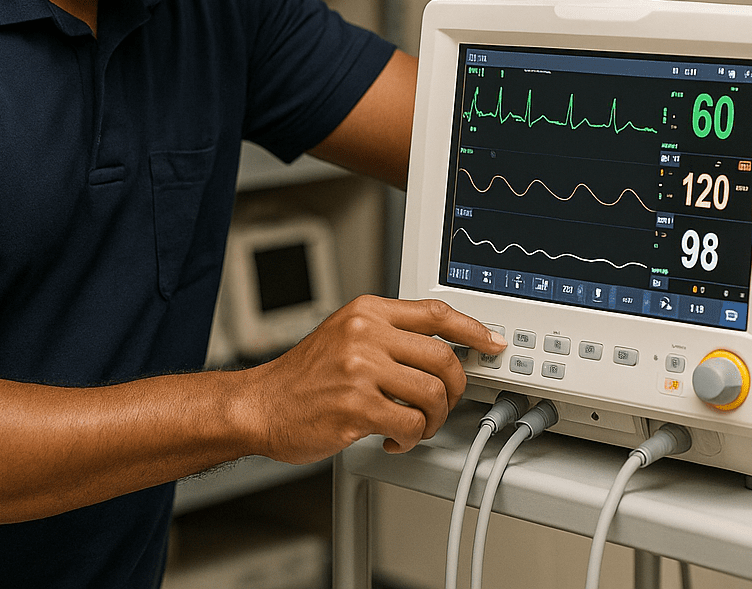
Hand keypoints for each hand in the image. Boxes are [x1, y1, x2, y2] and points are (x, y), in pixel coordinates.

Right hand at [237, 296, 505, 462]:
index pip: (435, 313)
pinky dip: (409, 439)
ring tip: (414, 426)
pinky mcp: (356, 407)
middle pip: (443, 358)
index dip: (472, 329)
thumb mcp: (345, 336)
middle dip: (455, 389)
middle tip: (443, 404)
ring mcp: (360, 370)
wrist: (260, 406)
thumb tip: (442, 348)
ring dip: (432, 420)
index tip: (491, 343)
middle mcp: (365, 335)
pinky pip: (409, 425)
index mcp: (367, 312)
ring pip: (432, 395)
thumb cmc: (302, 378)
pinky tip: (392, 439)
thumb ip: (389, 335)